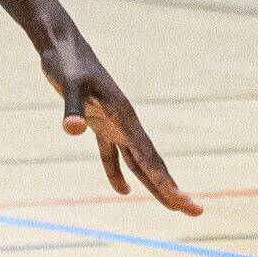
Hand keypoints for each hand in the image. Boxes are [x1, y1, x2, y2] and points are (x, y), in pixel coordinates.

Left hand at [44, 28, 197, 214]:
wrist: (62, 45)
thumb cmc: (67, 62)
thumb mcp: (68, 84)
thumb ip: (72, 108)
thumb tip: (73, 130)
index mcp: (124, 116)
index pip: (148, 157)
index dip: (164, 182)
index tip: (182, 201)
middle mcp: (125, 123)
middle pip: (152, 163)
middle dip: (172, 189)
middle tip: (195, 212)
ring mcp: (113, 123)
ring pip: (138, 162)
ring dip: (153, 184)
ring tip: (172, 206)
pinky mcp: (98, 122)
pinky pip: (112, 154)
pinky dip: (116, 173)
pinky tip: (121, 190)